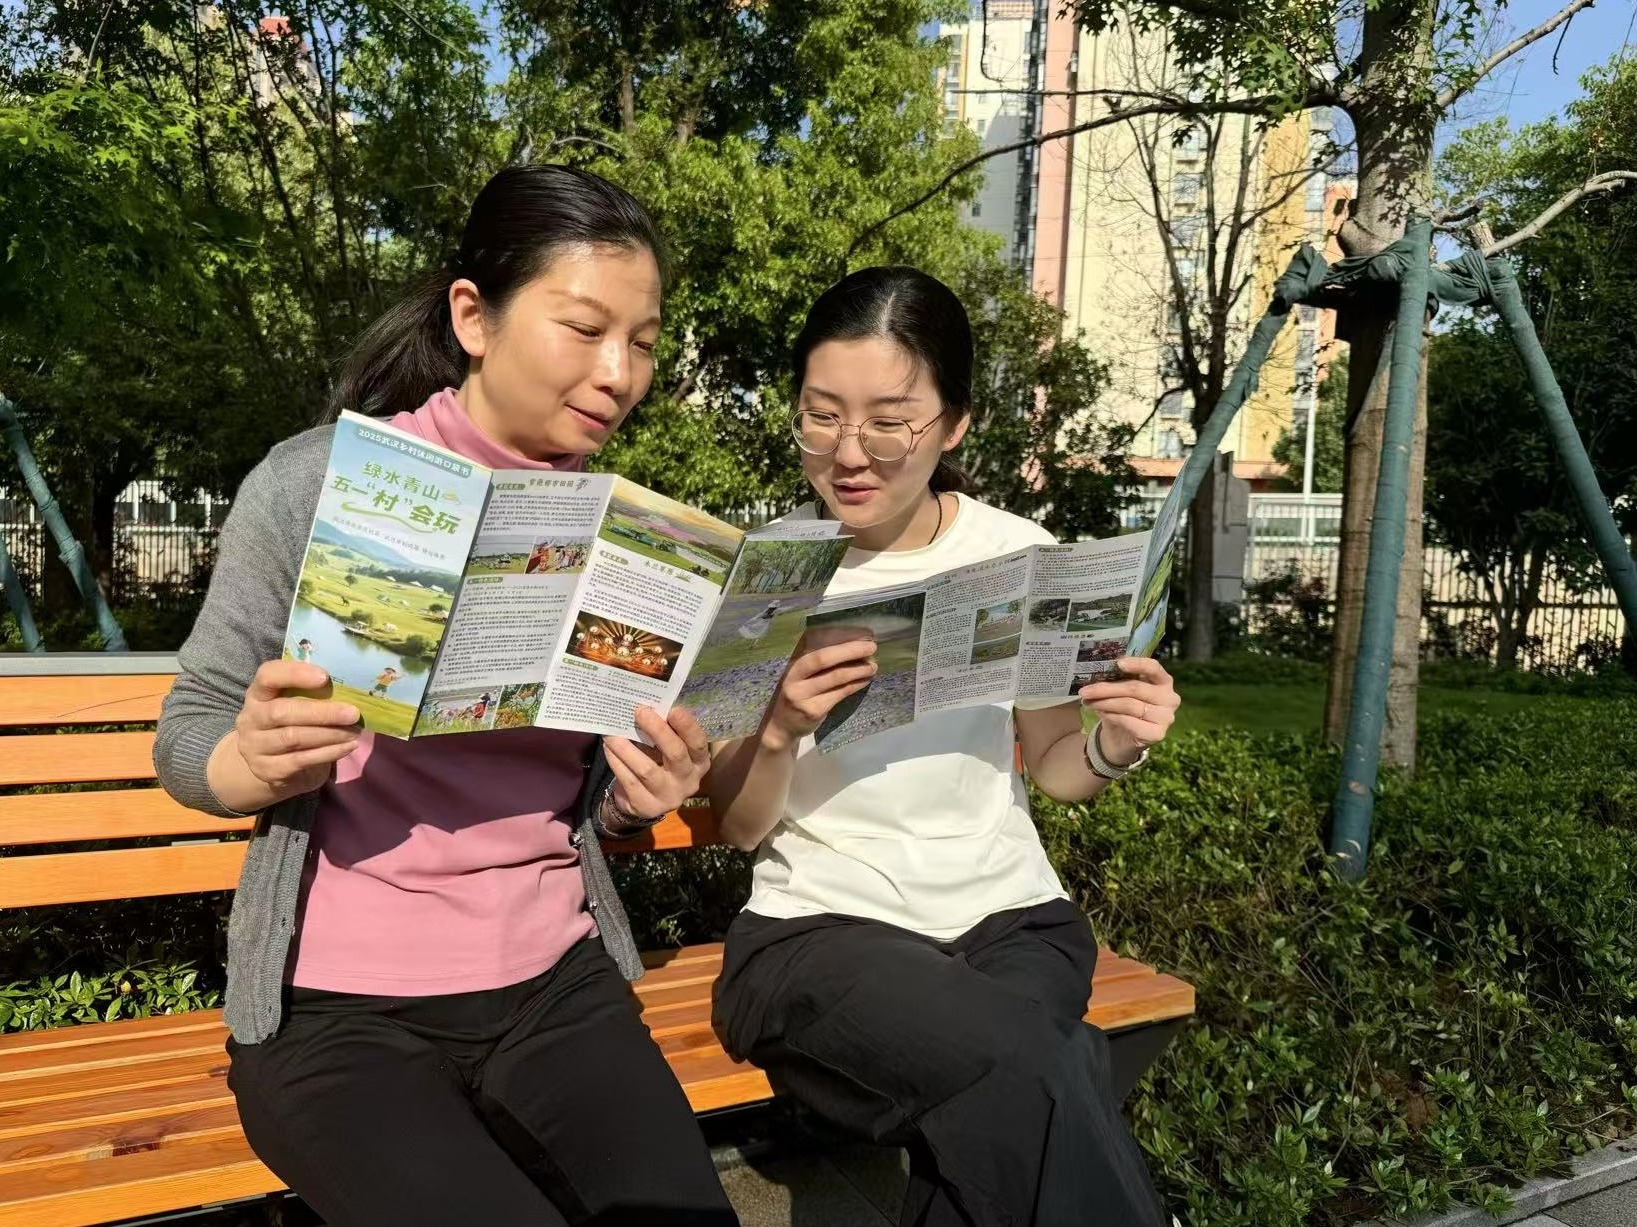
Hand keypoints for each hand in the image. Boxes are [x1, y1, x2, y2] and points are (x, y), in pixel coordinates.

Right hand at [233, 660, 361, 797]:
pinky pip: (301, 760)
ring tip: (355, 731)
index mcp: (258, 694)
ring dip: (329, 734)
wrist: (272, 764)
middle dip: (321, 713)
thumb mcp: (294, 703)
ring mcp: (255, 747)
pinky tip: (349, 746)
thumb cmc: (292, 724)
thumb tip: (350, 686)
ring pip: (292, 738)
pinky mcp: (267, 770)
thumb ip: (311, 692)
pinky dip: (329, 752)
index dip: (294, 674)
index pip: (267, 676)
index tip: (324, 677)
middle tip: (353, 713)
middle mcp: (250, 719)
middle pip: (281, 712)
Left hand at [603, 706, 711, 819]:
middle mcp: (688, 781)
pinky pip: (628, 780)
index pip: (698, 743)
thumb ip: (666, 732)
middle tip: (640, 712)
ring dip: (627, 748)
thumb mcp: (669, 750)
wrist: (645, 802)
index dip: (687, 726)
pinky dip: (616, 761)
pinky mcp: (645, 805)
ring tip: (613, 732)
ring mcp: (667, 796)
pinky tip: (608, 747)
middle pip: (676, 754)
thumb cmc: (660, 764)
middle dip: (658, 731)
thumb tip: (648, 707)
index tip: (672, 710)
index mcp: (698, 762)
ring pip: (646, 769)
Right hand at [763, 628, 878, 750]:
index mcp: (791, 662)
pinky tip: (865, 680)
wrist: (780, 726)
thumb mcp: (799, 675)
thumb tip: (852, 645)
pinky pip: (839, 694)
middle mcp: (793, 677)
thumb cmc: (795, 694)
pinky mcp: (813, 710)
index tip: (860, 633)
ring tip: (873, 666)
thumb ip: (817, 662)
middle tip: (871, 646)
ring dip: (858, 670)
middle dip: (850, 650)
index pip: (815, 644)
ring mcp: (802, 695)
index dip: (839, 638)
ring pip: (835, 677)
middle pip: (823, 659)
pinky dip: (855, 685)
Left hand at [1078, 657, 1179, 766]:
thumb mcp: (1120, 692)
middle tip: (1085, 690)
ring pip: (1130, 705)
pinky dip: (1112, 716)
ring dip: (1105, 703)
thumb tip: (1095, 673)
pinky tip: (1101, 713)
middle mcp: (1170, 698)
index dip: (1137, 664)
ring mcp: (1166, 717)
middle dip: (1107, 689)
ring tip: (1088, 701)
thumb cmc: (1124, 709)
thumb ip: (1116, 681)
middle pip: (1135, 688)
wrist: (1123, 739)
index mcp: (1163, 681)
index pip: (1154, 668)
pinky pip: (1129, 721)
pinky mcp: (1157, 733)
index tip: (1118, 663)